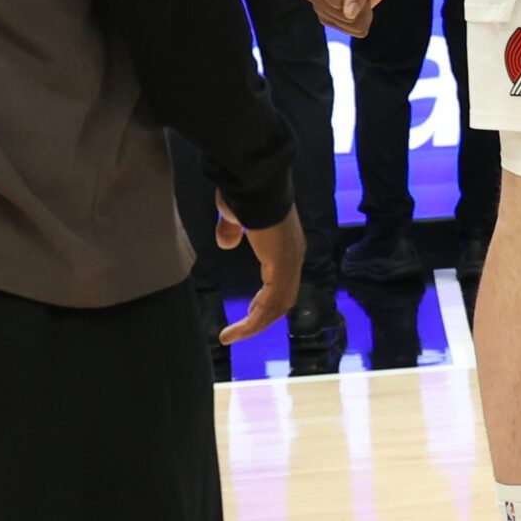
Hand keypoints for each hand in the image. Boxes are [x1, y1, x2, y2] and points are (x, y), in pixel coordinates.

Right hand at [214, 193, 303, 342]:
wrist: (255, 183)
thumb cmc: (245, 194)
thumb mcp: (235, 215)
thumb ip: (232, 229)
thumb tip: (226, 243)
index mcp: (286, 245)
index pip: (282, 282)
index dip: (266, 300)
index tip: (250, 313)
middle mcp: (293, 256)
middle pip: (283, 299)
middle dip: (262, 318)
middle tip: (241, 330)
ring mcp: (290, 262)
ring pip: (277, 306)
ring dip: (254, 325)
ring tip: (231, 337)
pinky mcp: (282, 267)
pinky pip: (270, 303)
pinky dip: (254, 321)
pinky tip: (235, 330)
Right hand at [305, 0, 398, 34]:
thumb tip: (349, 15)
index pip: (336, 1)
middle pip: (340, 15)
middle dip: (359, 4)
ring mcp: (320, 7)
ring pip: (347, 25)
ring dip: (362, 12)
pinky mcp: (330, 19)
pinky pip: (352, 31)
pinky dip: (363, 20)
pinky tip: (360, 5)